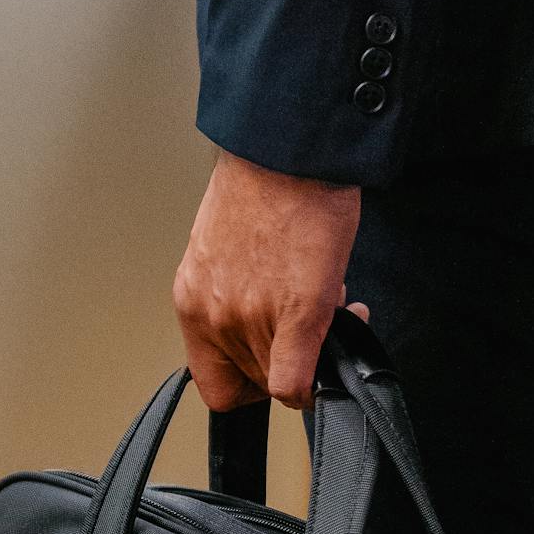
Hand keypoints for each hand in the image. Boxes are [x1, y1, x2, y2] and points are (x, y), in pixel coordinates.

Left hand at [173, 149, 366, 411]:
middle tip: (308, 322)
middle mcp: (213, 315)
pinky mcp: (296, 313)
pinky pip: (295, 382)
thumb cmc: (263, 186)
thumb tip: (266, 323)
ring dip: (311, 348)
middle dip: (286, 355)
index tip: (271, 360)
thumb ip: (234, 295)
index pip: (215, 383)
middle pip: (252, 381)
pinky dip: (313, 383)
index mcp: (193, 300)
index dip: (248, 382)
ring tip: (327, 301)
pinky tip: (340, 332)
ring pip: (280, 378)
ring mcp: (250, 317)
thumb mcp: (226, 250)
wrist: (288, 150)